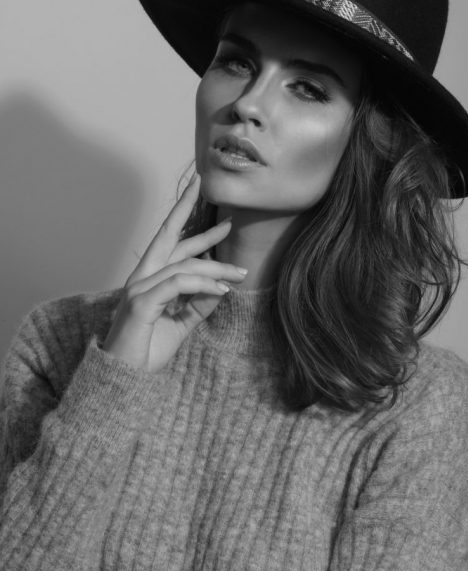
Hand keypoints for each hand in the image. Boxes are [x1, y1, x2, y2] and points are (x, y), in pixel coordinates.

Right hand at [102, 173, 246, 371]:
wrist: (125, 379)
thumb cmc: (146, 351)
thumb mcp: (180, 324)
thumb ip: (197, 304)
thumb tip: (222, 287)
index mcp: (148, 279)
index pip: (170, 244)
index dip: (192, 225)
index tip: (219, 217)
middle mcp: (140, 277)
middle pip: (167, 236)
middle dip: (188, 209)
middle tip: (210, 191)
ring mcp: (138, 288)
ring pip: (183, 265)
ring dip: (216, 268)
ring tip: (240, 275)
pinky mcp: (140, 302)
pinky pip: (178, 284)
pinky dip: (203, 285)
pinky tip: (223, 291)